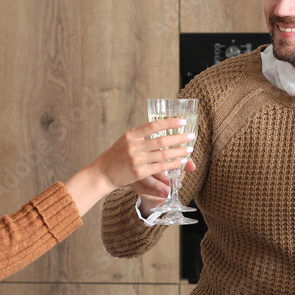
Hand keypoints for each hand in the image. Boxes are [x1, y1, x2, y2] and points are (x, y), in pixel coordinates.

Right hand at [64, 118, 195, 215]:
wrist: (103, 173)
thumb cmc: (116, 156)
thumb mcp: (125, 141)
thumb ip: (141, 136)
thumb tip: (160, 130)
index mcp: (131, 134)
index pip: (153, 125)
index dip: (169, 123)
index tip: (182, 121)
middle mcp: (134, 145)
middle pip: (162, 140)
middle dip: (179, 138)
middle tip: (191, 136)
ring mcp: (137, 159)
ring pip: (163, 154)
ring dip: (179, 152)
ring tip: (189, 149)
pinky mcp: (139, 172)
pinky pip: (160, 167)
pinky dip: (172, 164)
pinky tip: (181, 161)